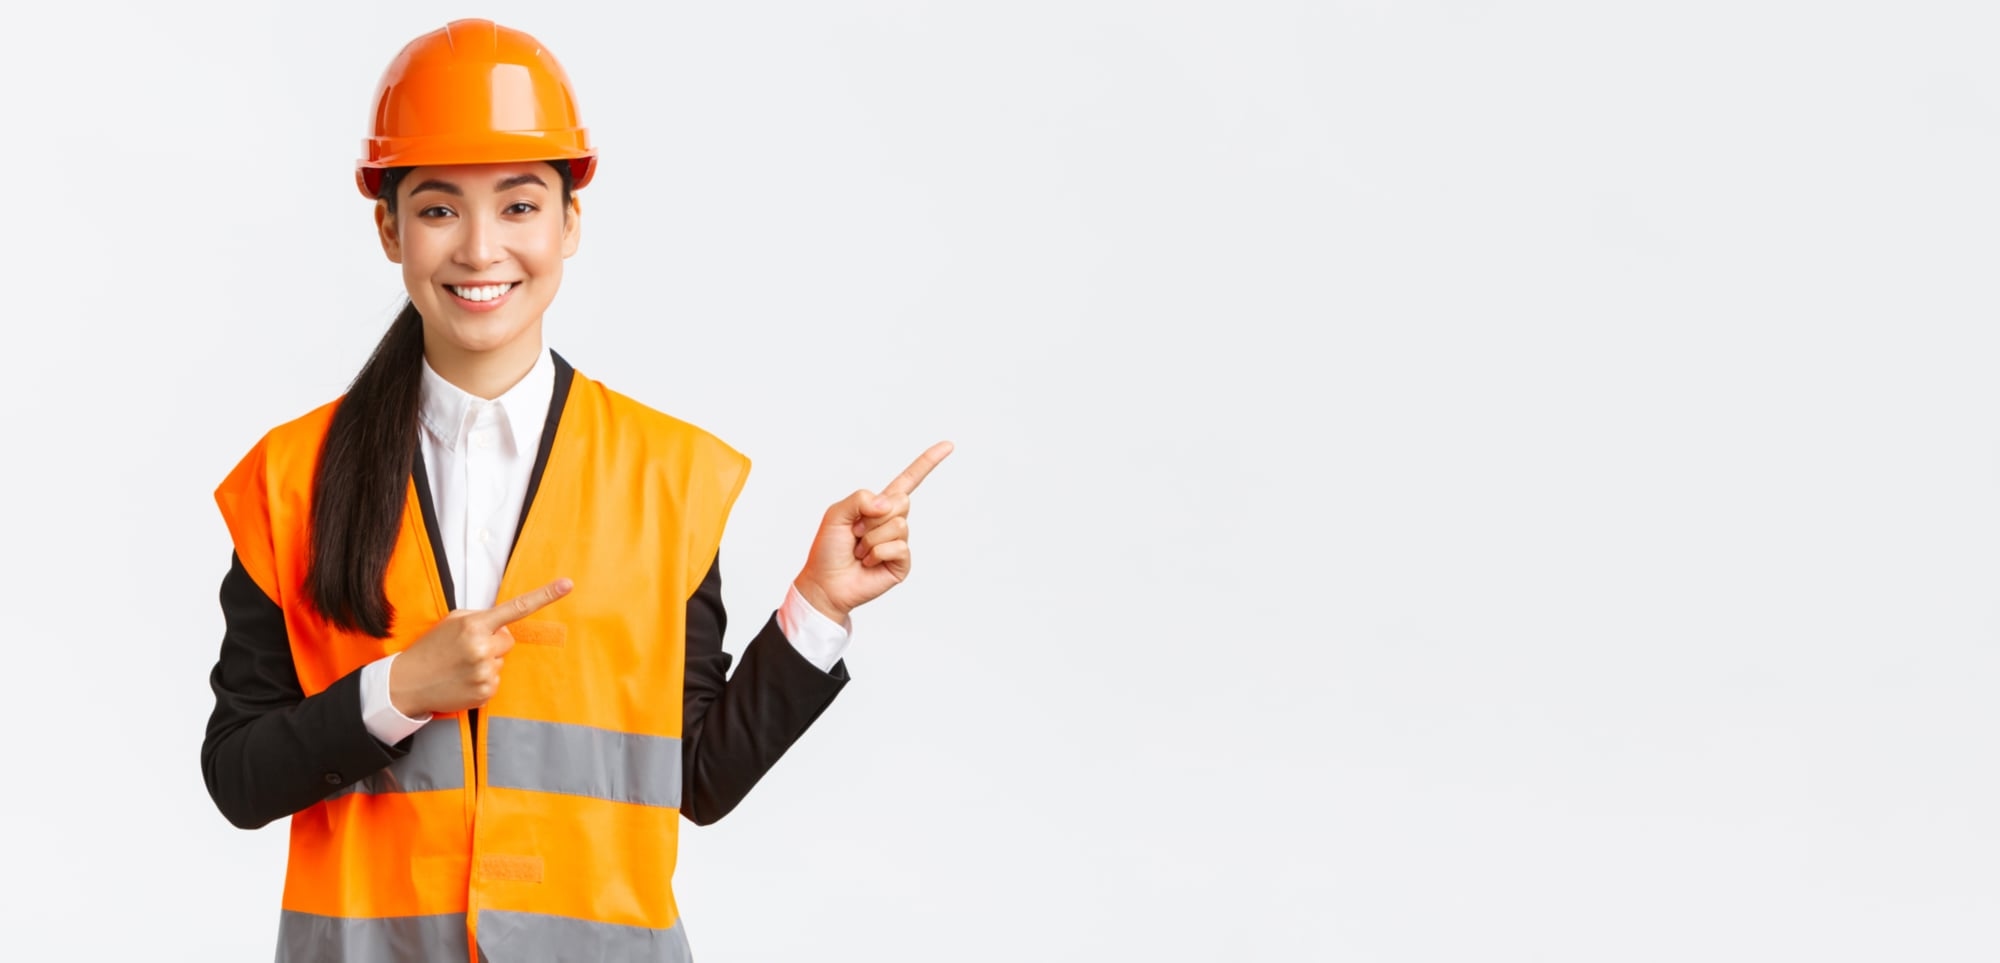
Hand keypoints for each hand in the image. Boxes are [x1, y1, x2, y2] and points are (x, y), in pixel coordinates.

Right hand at [388, 578, 573, 716]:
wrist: (406, 683)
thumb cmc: (431, 649)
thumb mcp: (451, 623)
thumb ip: (480, 619)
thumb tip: (505, 625)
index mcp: (474, 625)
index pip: (516, 608)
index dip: (545, 595)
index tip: (567, 584)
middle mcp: (482, 648)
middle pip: (508, 640)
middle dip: (493, 642)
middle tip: (466, 650)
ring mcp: (485, 672)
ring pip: (502, 661)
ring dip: (487, 662)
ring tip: (460, 666)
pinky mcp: (485, 692)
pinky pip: (496, 680)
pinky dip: (483, 680)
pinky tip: (462, 680)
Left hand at [794, 441, 953, 624]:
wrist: (826, 584)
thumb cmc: (828, 550)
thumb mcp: (836, 513)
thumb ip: (859, 499)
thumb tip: (889, 504)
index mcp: (880, 506)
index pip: (908, 480)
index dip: (928, 463)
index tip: (948, 445)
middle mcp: (893, 522)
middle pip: (901, 502)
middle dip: (873, 516)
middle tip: (856, 533)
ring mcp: (900, 542)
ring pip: (898, 525)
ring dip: (871, 538)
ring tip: (859, 551)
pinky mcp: (902, 562)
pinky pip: (898, 547)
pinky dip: (877, 553)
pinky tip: (868, 562)